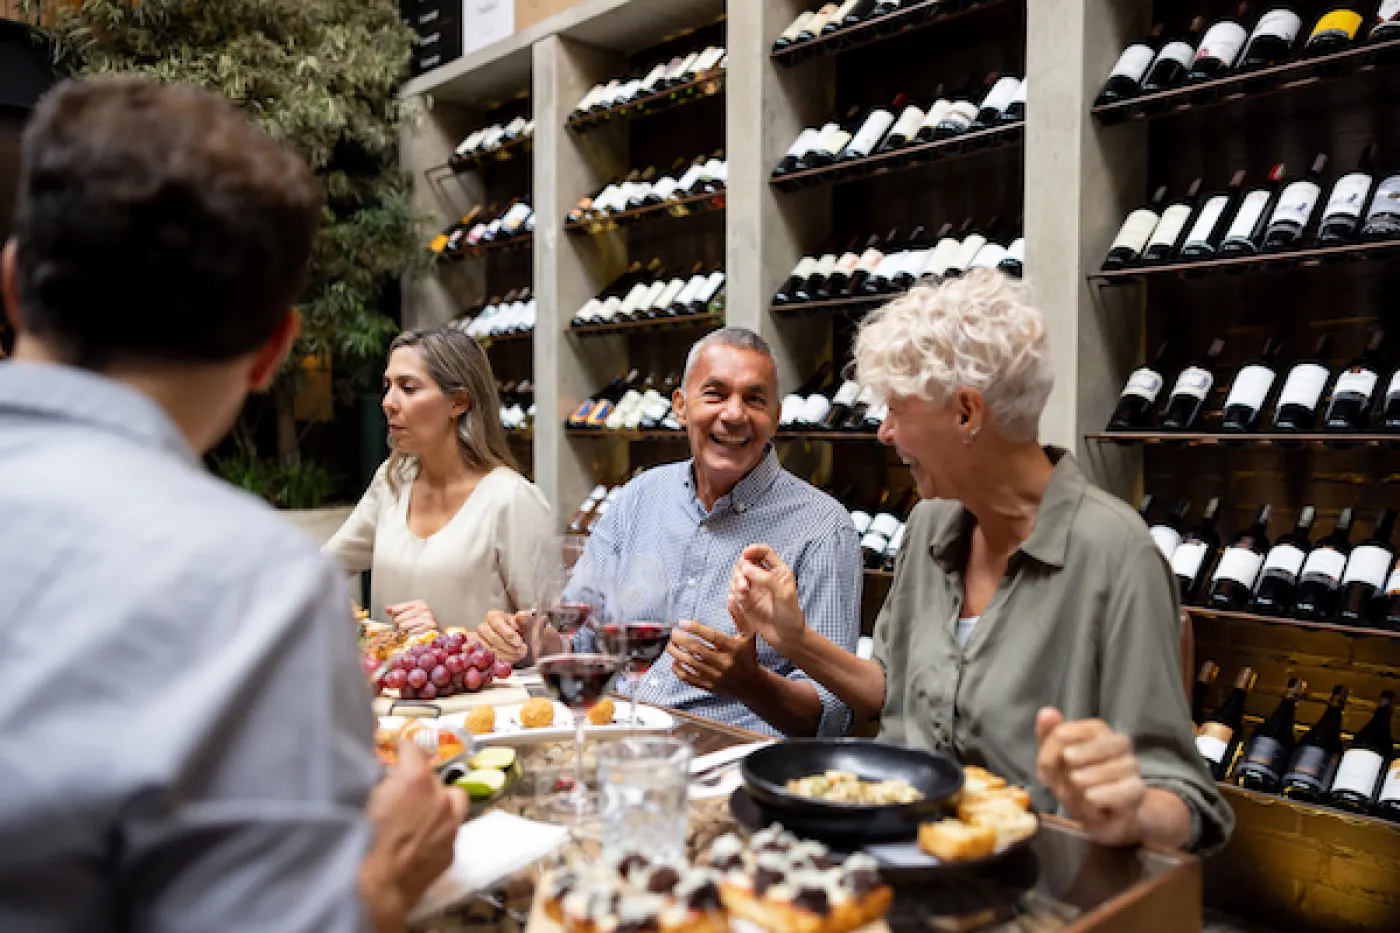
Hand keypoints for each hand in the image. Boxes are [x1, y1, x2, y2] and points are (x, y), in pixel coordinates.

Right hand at [362, 738, 467, 915]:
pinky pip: (450, 827)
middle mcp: (439, 796)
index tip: (397, 749)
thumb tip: (383, 770)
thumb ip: (378, 778)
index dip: (402, 748)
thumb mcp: (363, 798)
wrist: (375, 889)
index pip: (413, 748)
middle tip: (401, 790)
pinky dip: (439, 826)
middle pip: (432, 775)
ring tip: (421, 809)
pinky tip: (421, 836)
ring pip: (453, 797)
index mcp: (415, 779)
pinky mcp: (452, 848)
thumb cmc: (360, 844)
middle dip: (417, 780)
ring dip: (439, 799)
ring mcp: (450, 823)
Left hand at [386, 600, 439, 635]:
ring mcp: (426, 618)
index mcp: (419, 603)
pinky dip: (410, 634)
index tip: (391, 616)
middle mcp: (423, 609)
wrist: (438, 633)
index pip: (398, 608)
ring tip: (407, 631)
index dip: (393, 614)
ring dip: (403, 631)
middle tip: (402, 627)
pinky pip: (410, 632)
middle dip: (398, 625)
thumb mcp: (413, 613)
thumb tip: (387, 610)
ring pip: (403, 626)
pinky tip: (414, 633)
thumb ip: (400, 610)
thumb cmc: (424, 623)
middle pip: (399, 618)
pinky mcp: (428, 627)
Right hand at [476, 610, 531, 662]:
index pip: (499, 625)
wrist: (508, 638)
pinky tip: (510, 660)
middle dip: (508, 647)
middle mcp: (483, 626)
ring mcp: (478, 639)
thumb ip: (523, 618)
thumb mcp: (521, 622)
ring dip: (506, 654)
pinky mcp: (478, 650)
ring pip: (490, 649)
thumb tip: (523, 614)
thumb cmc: (514, 628)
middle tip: (520, 651)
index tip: (519, 643)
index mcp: (493, 616)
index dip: (509, 635)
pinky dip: (500, 659)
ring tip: (518, 656)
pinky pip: (487, 656)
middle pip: (493, 638)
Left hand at [668, 619, 762, 699]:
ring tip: (670, 645)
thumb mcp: (748, 635)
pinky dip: (678, 669)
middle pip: (697, 650)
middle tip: (673, 633)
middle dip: (681, 640)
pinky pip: (689, 678)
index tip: (682, 622)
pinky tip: (675, 660)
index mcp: (734, 648)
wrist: (751, 684)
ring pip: (690, 664)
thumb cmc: (747, 655)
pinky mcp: (709, 686)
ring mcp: (716, 676)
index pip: (712, 636)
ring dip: (676, 653)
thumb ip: (739, 616)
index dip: (696, 628)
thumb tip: (731, 597)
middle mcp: (724, 663)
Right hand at [727, 544, 806, 651]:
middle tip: (743, 583)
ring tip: (743, 593)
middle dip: (741, 569)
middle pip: (746, 562)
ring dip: (736, 580)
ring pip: (738, 575)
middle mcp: (764, 577)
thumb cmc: (790, 616)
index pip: (763, 552)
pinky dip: (734, 591)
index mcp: (778, 571)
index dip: (753, 550)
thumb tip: (746, 568)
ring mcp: (754, 588)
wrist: (786, 638)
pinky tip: (741, 599)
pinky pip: (734, 589)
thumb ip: (766, 579)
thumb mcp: (783, 594)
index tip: (745, 555)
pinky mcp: (746, 600)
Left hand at [1036, 708, 1146, 847]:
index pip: (1065, 732)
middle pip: (1079, 751)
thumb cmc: (1079, 784)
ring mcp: (1131, 765)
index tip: (1044, 771)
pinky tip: (1092, 802)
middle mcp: (1119, 743)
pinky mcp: (1136, 790)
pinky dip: (1094, 801)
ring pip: (1093, 774)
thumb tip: (1047, 712)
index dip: (1050, 754)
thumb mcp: (1057, 761)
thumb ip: (1050, 735)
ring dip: (1078, 790)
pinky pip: (1108, 794)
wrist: (1105, 817)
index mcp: (1098, 730)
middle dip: (1066, 772)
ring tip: (1080, 796)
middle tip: (1064, 784)